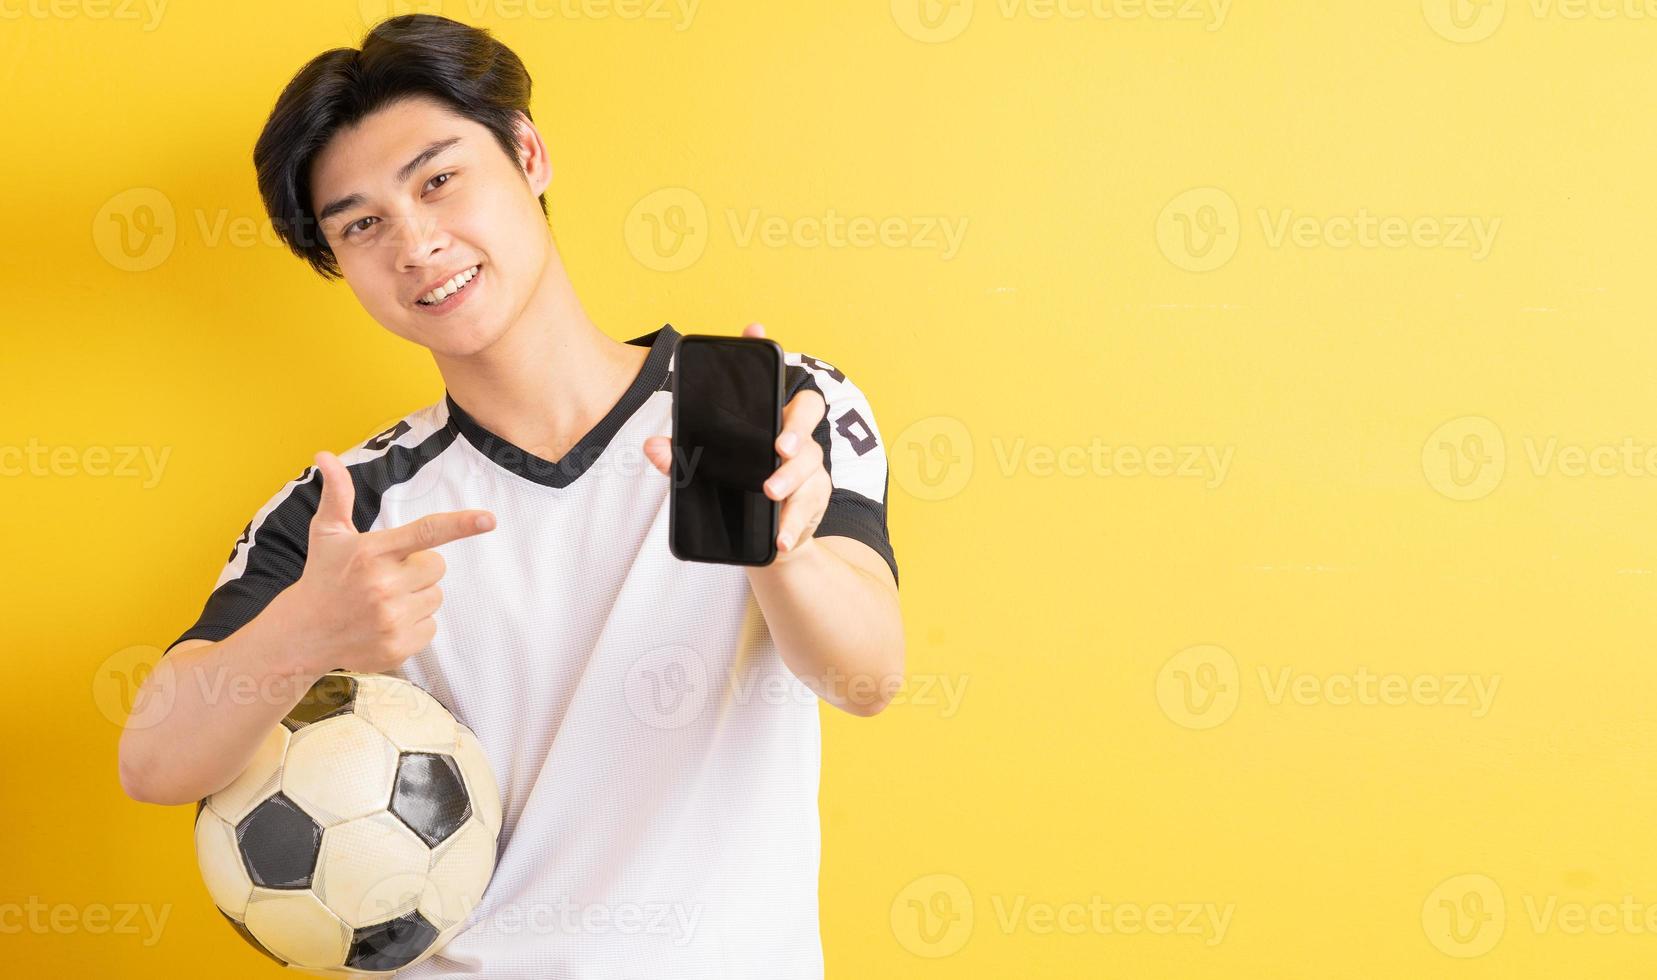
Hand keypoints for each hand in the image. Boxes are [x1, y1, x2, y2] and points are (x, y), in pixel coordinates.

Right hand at [279, 450, 496, 673]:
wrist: (301, 636)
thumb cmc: (322, 576)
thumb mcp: (327, 533)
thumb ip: (337, 494)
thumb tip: (324, 454)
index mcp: (373, 552)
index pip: (425, 532)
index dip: (460, 524)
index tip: (489, 520)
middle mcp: (383, 585)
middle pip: (438, 566)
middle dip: (419, 568)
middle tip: (387, 576)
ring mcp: (391, 618)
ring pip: (436, 597)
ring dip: (417, 597)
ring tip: (383, 601)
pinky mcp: (397, 647)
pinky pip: (431, 627)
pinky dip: (414, 625)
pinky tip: (385, 624)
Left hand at [643, 322, 829, 561]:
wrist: (764, 540)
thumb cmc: (736, 492)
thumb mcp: (705, 473)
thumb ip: (682, 458)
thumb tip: (653, 446)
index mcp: (768, 421)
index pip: (773, 379)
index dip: (767, 351)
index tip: (754, 329)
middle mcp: (795, 438)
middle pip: (808, 413)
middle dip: (796, 427)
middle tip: (779, 448)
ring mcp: (811, 468)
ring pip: (812, 464)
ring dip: (791, 479)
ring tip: (770, 493)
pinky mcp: (815, 501)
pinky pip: (810, 506)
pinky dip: (793, 523)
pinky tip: (779, 537)